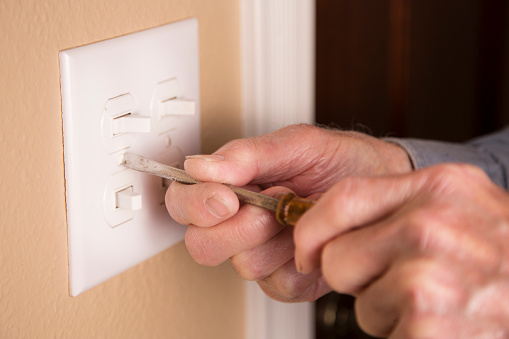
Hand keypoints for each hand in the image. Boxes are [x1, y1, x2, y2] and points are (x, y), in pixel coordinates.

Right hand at [165, 124, 411, 301]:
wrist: (383, 186)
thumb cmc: (341, 162)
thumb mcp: (298, 144)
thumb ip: (247, 154)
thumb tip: (199, 165)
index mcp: (230, 187)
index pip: (183, 202)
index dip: (195, 203)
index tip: (225, 196)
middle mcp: (238, 224)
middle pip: (202, 244)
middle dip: (238, 226)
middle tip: (269, 203)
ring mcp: (261, 254)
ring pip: (243, 264)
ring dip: (276, 238)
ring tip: (299, 213)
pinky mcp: (286, 281)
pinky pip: (278, 284)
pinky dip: (299, 259)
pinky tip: (311, 238)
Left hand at [295, 164, 508, 337]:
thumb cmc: (502, 259)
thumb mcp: (460, 209)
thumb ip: (399, 206)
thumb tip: (322, 227)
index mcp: (438, 188)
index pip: (342, 198)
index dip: (313, 228)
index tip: (308, 248)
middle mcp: (432, 225)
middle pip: (336, 256)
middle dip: (356, 278)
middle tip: (399, 280)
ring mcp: (430, 275)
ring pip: (358, 300)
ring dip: (385, 309)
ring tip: (432, 301)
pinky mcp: (428, 322)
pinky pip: (380, 330)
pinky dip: (403, 334)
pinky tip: (441, 324)